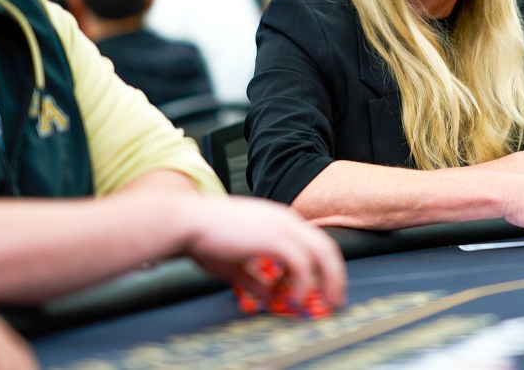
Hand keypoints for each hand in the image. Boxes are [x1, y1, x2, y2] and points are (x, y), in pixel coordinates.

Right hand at [179, 196, 346, 308]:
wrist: (187, 222)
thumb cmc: (205, 238)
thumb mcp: (235, 264)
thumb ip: (256, 280)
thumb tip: (271, 297)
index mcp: (279, 220)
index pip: (314, 242)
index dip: (323, 267)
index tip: (325, 288)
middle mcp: (286, 220)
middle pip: (326, 247)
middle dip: (335, 275)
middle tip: (336, 299)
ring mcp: (282, 226)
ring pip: (322, 253)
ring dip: (328, 280)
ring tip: (325, 302)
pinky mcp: (274, 237)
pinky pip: (302, 264)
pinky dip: (304, 284)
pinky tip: (296, 299)